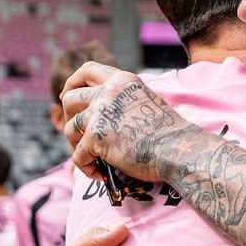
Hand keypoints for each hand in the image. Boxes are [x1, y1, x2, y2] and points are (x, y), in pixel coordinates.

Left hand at [61, 61, 186, 180]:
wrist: (178, 150)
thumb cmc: (169, 133)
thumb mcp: (145, 101)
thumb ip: (124, 101)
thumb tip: (101, 116)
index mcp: (122, 81)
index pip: (87, 70)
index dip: (72, 82)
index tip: (66, 95)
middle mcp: (108, 92)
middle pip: (70, 98)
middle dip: (68, 116)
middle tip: (77, 133)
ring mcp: (100, 114)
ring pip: (69, 127)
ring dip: (76, 144)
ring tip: (92, 158)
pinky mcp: (96, 138)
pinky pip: (77, 156)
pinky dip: (86, 168)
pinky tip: (101, 175)